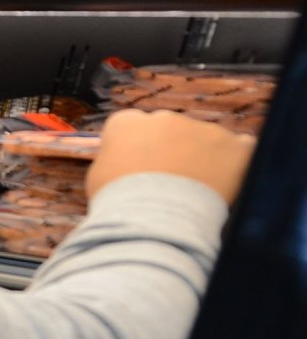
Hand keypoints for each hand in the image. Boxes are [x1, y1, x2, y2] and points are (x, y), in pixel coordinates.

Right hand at [88, 109, 256, 204]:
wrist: (154, 219)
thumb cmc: (119, 204)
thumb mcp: (98, 177)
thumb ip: (112, 160)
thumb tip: (122, 162)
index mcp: (127, 123)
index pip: (131, 125)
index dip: (136, 147)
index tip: (138, 166)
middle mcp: (164, 118)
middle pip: (170, 129)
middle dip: (171, 149)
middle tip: (168, 181)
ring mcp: (202, 129)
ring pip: (204, 139)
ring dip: (201, 156)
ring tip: (195, 190)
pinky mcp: (234, 145)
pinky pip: (241, 146)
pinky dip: (235, 161)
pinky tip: (226, 181)